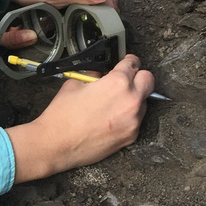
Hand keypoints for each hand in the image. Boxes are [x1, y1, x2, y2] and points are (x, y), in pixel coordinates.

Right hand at [4, 55, 153, 181]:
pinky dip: (127, 117)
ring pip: (143, 102)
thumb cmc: (62, 116)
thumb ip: (93, 78)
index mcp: (117, 83)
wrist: (57, 144)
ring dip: (133, 98)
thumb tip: (100, 76)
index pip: (133, 64)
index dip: (128, 61)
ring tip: (112, 103)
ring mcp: (133, 120)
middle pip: (149, 80)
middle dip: (138, 77)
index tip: (127, 62)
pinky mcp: (131, 136)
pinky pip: (136, 120)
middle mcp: (130, 100)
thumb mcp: (74, 85)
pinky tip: (110, 118)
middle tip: (125, 79)